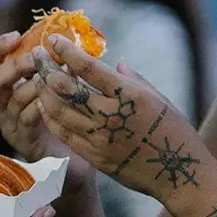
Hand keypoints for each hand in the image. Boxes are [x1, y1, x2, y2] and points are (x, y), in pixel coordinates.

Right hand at [0, 32, 97, 191]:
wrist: (70, 156)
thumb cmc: (62, 113)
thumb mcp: (53, 84)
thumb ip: (52, 63)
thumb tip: (66, 38)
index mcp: (4, 85)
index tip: (17, 35)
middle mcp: (0, 104)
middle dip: (15, 66)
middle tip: (37, 59)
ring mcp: (8, 124)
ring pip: (13, 99)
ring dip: (36, 85)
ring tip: (57, 77)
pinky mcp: (21, 140)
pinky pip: (26, 119)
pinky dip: (40, 106)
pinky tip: (55, 100)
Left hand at [35, 35, 211, 202]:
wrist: (180, 175)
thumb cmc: (174, 131)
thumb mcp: (159, 98)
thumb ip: (132, 79)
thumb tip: (114, 63)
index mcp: (129, 95)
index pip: (88, 68)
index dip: (66, 52)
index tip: (53, 40)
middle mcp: (111, 115)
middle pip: (66, 89)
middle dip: (46, 69)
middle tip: (37, 57)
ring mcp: (100, 138)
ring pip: (59, 111)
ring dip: (44, 92)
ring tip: (38, 80)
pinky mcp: (95, 157)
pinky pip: (64, 134)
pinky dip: (51, 116)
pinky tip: (45, 105)